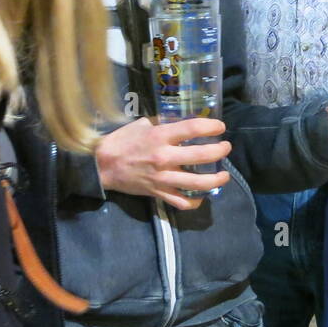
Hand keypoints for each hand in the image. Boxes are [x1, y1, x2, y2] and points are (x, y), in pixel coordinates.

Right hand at [95, 116, 231, 210]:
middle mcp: (164, 157)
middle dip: (220, 150)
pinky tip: (202, 195)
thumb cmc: (122, 141)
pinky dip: (195, 201)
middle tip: (225, 147)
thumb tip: (182, 124)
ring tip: (223, 175)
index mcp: (160, 136)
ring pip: (198, 182)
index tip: (220, 127)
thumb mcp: (143, 125)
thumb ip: (164, 125)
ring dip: (216, 179)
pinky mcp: (158, 193)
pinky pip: (182, 202)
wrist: (102, 165)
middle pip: (202, 155)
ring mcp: (163, 178)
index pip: (193, 128)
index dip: (211, 126)